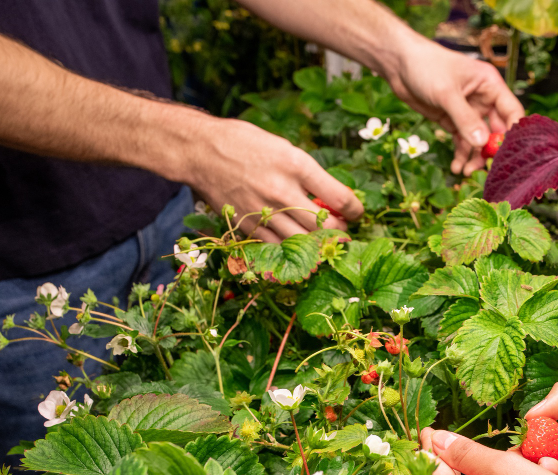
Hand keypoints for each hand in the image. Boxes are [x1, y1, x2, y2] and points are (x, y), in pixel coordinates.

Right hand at [187, 118, 362, 241]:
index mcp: (296, 164)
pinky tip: (297, 243)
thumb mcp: (284, 147)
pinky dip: (292, 249)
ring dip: (319, 244)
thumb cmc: (244, 143)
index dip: (355, 210)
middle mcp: (282, 191)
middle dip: (340, 231)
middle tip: (342, 229)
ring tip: (323, 239)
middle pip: (326, 227)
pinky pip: (278, 247)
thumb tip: (332, 197)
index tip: (357, 212)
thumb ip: (309, 173)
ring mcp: (264, 211)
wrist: (200, 151)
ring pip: (303, 242)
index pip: (340, 197)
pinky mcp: (248, 226)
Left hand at [387, 41, 523, 175]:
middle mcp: (483, 99)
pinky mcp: (453, 120)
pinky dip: (460, 155)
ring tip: (465, 173)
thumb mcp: (447, 93)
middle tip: (486, 170)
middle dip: (491, 151)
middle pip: (496, 130)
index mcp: (490, 85)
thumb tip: (482, 143)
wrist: (399, 64)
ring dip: (474, 157)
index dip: (512, 134)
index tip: (507, 155)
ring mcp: (468, 111)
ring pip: (479, 140)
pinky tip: (455, 167)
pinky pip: (462, 141)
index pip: (512, 112)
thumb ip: (465, 119)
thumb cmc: (426, 66)